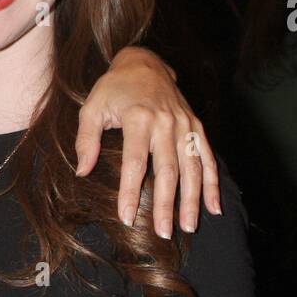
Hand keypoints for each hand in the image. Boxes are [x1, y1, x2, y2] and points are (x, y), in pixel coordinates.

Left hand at [76, 45, 220, 237]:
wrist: (144, 63)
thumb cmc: (114, 88)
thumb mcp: (91, 108)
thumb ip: (86, 140)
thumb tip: (83, 172)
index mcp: (138, 118)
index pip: (135, 163)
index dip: (130, 192)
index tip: (127, 218)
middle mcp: (166, 122)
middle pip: (168, 170)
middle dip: (166, 204)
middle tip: (165, 232)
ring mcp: (185, 125)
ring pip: (192, 168)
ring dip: (192, 200)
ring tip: (189, 227)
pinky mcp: (197, 127)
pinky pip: (208, 158)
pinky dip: (213, 183)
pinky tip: (214, 208)